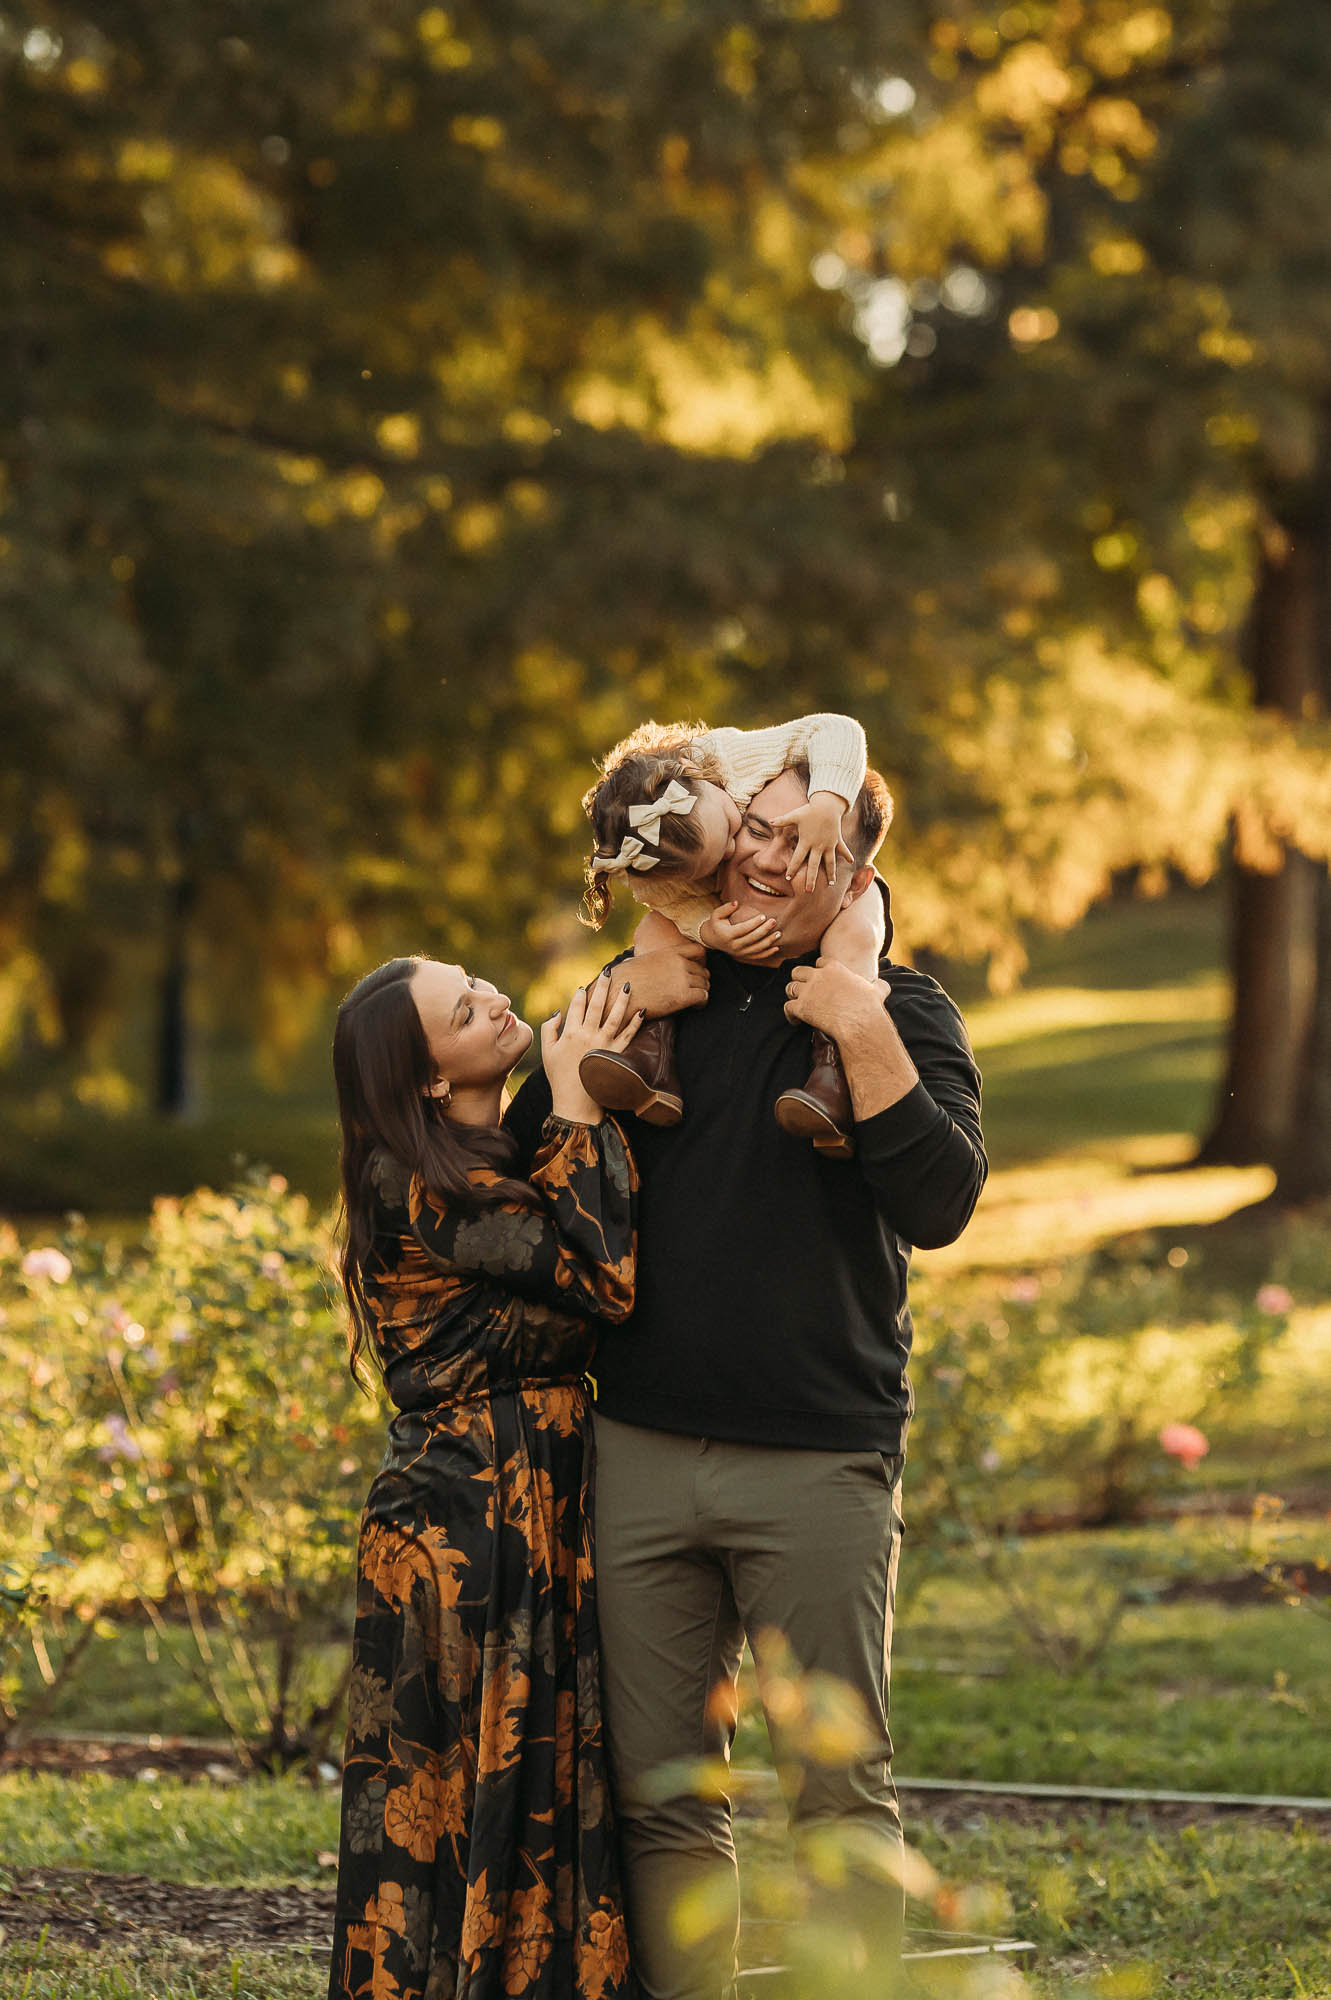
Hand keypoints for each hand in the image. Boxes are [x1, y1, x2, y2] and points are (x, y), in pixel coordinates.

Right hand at [542, 974, 642, 1120]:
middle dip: (603, 986)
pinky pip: (629, 1036)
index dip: (580, 994)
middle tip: (609, 971)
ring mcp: (604, 1044)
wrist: (575, 1101)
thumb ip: (549, 1029)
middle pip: (597, 1005)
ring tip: (627, 984)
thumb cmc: (558, 1077)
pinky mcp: (616, 1054)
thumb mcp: (547, 1052)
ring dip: (621, 999)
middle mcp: (588, 1035)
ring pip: (615, 1016)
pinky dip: (636, 1023)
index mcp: (570, 1033)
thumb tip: (558, 1012)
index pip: (576, 1006)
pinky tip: (642, 1010)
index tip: (583, 987)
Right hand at [619, 941, 709, 1017]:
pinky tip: (694, 1007)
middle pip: (703, 971)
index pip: (698, 951)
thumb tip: (636, 961)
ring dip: (701, 992)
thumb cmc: (623, 978)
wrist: (617, 993)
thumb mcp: (638, 961)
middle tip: (695, 990)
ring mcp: (682, 979)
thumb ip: (648, 960)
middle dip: (701, 980)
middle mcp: (679, 963)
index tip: (697, 970)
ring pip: (705, 984)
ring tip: (695, 1000)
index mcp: (670, 953)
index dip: (700, 961)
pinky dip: (701, 1003)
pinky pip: (703, 997)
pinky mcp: (683, 996)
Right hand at [699, 901, 781, 962]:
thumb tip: (736, 903)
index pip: (743, 929)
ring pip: (757, 948)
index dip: (754, 923)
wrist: (712, 939)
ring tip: (779, 933)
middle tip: (773, 921)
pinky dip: (767, 953)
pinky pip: (757, 956)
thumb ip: (725, 908)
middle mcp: (734, 946)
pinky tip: (776, 948)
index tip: (763, 916)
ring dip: (769, 942)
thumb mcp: (716, 914)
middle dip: (764, 930)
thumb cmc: (716, 924)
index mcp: (727, 935)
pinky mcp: (744, 956)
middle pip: (752, 939)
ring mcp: (740, 953)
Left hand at [769, 791, 855, 893]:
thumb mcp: (795, 815)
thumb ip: (782, 820)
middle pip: (814, 865)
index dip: (792, 868)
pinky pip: (843, 849)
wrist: (828, 804)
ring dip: (831, 873)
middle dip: (811, 878)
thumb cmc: (810, 810)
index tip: (788, 878)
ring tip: (831, 884)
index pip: (797, 858)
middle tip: (809, 891)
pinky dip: (847, 855)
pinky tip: (851, 862)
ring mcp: (829, 844)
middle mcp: (818, 845)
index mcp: (806, 841)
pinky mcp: (837, 840)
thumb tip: (768, 821)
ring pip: (830, 862)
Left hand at [783, 958, 889, 1036]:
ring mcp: (808, 991)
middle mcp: (818, 976)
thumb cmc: (869, 1007)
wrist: (859, 1022)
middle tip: (803, 990)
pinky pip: (788, 1007)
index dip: (819, 971)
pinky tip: (795, 1021)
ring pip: (790, 988)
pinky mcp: (801, 1007)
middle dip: (799, 980)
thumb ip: (878, 985)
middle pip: (798, 971)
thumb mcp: (878, 990)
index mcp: (835, 968)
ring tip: (797, 1004)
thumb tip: (883, 985)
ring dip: (793, 996)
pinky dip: (790, 1015)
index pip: (820, 962)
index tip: (820, 979)